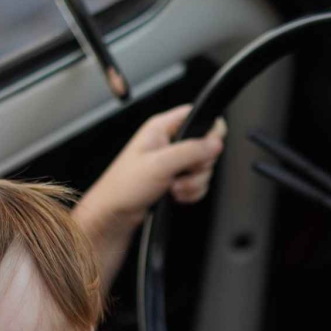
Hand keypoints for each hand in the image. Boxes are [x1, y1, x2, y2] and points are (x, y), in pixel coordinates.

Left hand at [82, 104, 226, 231]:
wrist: (115, 215)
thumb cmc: (124, 187)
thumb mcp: (160, 164)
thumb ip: (191, 151)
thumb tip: (215, 142)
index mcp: (161, 128)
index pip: (196, 115)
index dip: (208, 130)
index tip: (206, 149)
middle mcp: (169, 142)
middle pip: (205, 146)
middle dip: (199, 166)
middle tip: (181, 173)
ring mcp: (173, 162)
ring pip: (203, 168)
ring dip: (193, 183)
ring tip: (174, 188)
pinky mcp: (176, 179)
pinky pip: (198, 183)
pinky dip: (191, 192)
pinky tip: (176, 195)